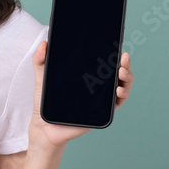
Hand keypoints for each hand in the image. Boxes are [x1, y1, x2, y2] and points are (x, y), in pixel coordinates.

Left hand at [27, 40, 133, 154]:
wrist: (44, 125)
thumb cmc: (45, 101)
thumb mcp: (42, 77)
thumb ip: (40, 60)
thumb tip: (43, 44)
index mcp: (86, 74)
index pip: (104, 61)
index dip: (114, 53)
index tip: (117, 46)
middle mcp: (97, 85)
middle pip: (118, 71)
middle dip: (124, 63)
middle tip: (123, 58)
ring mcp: (101, 98)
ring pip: (122, 85)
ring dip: (127, 78)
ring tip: (122, 73)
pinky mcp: (102, 112)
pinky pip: (117, 103)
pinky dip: (122, 95)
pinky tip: (118, 91)